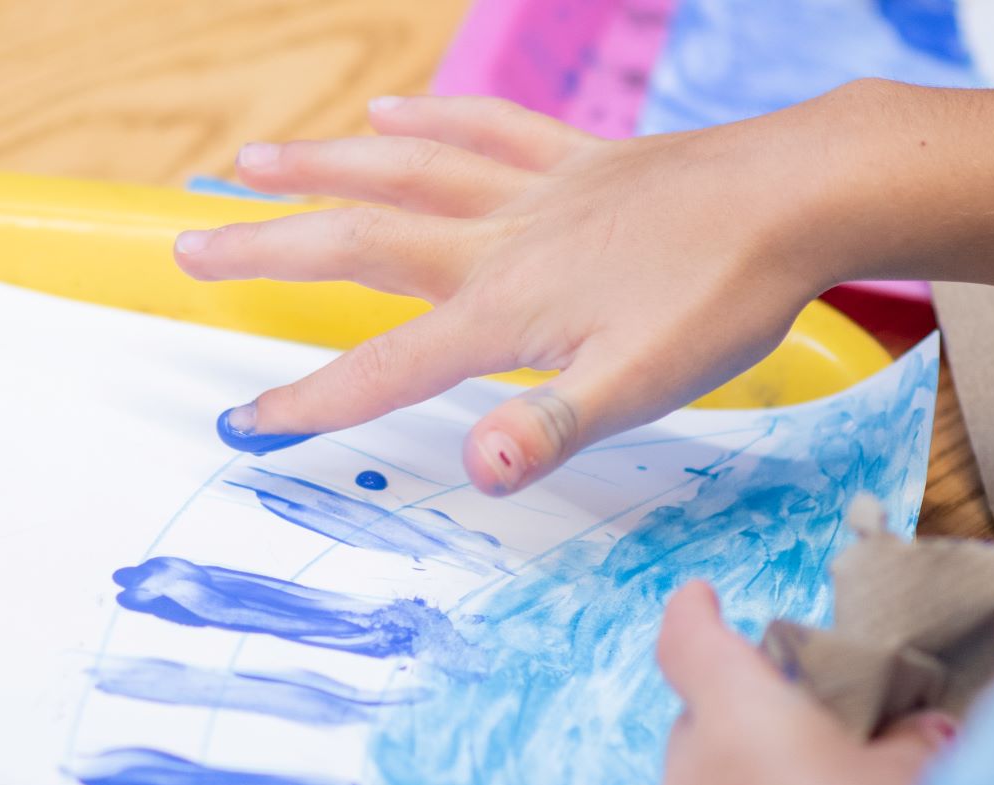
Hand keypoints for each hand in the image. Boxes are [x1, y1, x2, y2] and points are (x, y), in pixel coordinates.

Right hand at [176, 93, 839, 493]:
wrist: (803, 193)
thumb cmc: (725, 297)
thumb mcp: (644, 383)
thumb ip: (554, 425)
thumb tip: (479, 467)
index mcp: (506, 307)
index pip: (387, 364)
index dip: (314, 397)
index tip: (246, 420)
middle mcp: (500, 239)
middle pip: (359, 240)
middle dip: (268, 250)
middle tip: (190, 248)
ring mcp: (535, 189)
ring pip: (404, 171)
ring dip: (321, 166)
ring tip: (251, 163)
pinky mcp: (577, 158)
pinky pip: (486, 129)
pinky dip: (431, 120)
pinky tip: (391, 109)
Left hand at [567, 583, 993, 784]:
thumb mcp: (916, 776)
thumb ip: (906, 743)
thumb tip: (915, 731)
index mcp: (740, 715)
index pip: (692, 643)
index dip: (692, 616)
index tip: (697, 599)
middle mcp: (689, 769)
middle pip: (700, 727)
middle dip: (740, 726)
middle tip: (802, 744)